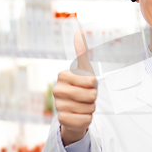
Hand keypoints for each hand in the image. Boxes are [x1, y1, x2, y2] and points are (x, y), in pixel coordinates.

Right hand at [54, 29, 96, 145]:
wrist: (75, 109)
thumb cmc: (82, 87)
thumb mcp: (84, 69)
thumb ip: (81, 52)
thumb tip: (78, 31)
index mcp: (63, 76)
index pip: (91, 81)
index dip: (94, 84)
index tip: (88, 84)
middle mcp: (57, 90)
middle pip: (90, 95)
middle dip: (93, 97)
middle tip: (87, 97)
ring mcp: (58, 105)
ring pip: (89, 108)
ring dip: (90, 108)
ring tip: (83, 106)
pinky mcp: (62, 120)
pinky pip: (85, 120)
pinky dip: (87, 119)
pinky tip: (81, 115)